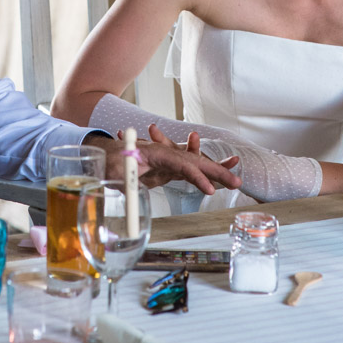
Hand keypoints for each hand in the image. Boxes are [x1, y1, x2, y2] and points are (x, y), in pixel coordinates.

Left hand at [86, 127, 239, 194]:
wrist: (104, 154)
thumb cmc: (109, 162)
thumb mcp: (116, 170)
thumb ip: (126, 178)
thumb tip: (135, 188)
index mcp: (156, 152)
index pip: (182, 164)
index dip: (197, 177)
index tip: (210, 190)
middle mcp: (166, 153)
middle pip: (196, 162)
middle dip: (218, 171)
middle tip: (238, 182)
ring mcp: (168, 161)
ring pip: (197, 166)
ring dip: (217, 173)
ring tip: (237, 180)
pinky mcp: (169, 169)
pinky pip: (191, 173)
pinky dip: (206, 177)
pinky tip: (223, 180)